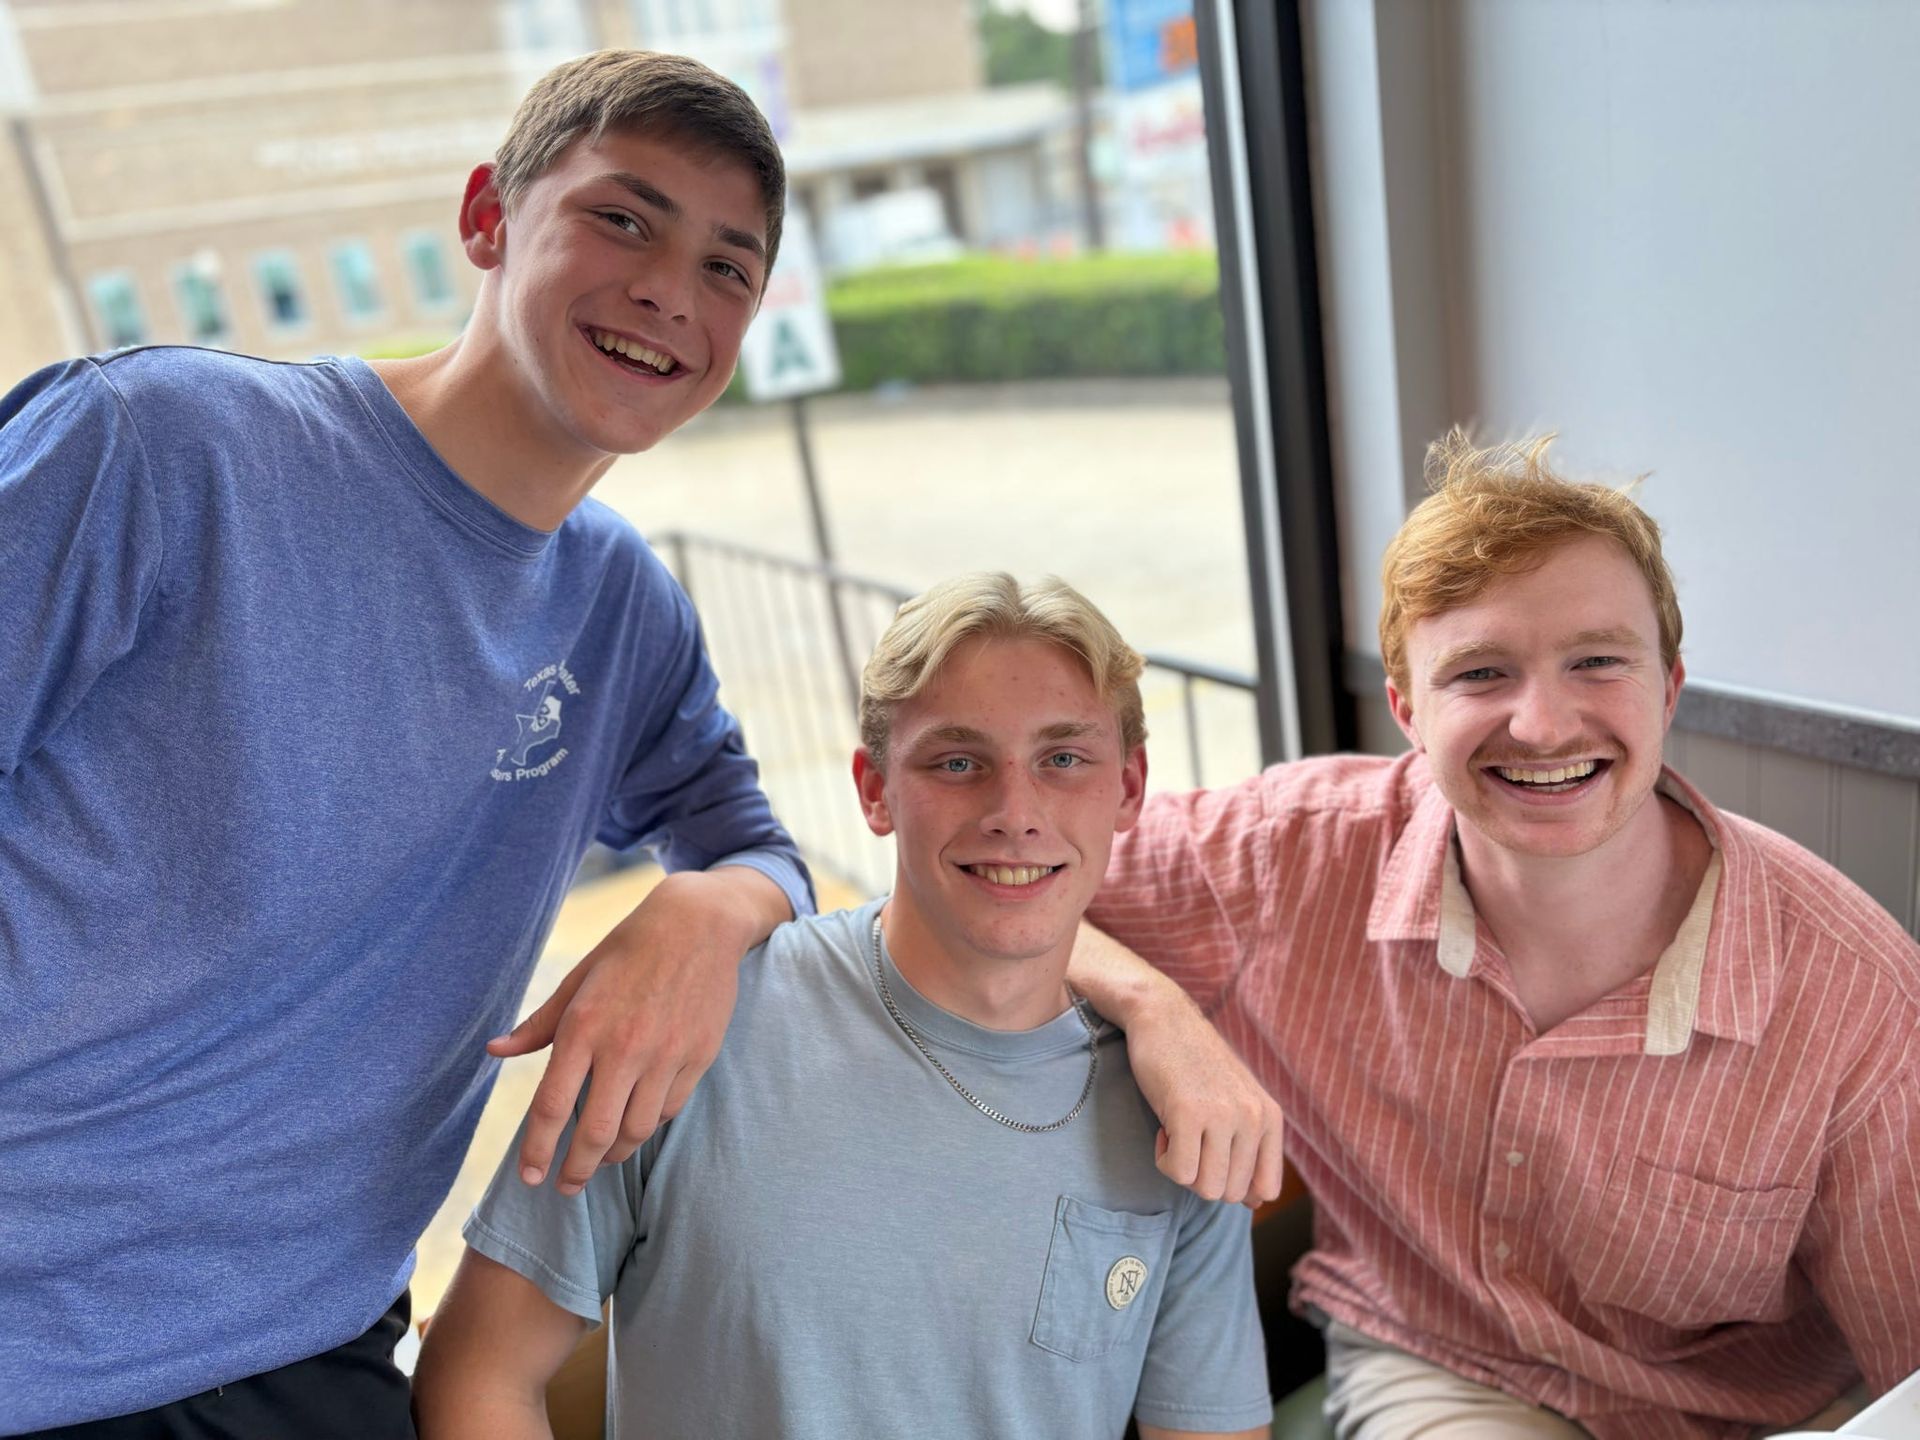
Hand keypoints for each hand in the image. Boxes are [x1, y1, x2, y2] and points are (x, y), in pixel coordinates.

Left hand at [487, 866, 786, 1193]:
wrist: (700, 924)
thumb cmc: (630, 949)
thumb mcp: (578, 979)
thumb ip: (539, 1024)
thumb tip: (495, 1050)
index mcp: (585, 1027)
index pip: (552, 1106)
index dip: (536, 1150)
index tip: (528, 1177)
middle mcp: (624, 1047)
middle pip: (594, 1132)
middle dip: (576, 1170)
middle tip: (565, 1186)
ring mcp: (665, 1055)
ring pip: (636, 1130)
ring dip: (613, 1155)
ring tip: (599, 1161)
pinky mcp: (697, 1057)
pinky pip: (668, 1109)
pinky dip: (647, 1126)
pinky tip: (635, 1125)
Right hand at [1130, 992, 1284, 1206]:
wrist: (1163, 1017)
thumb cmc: (1194, 1063)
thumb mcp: (1234, 1103)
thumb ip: (1248, 1149)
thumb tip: (1253, 1204)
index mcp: (1270, 1117)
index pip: (1266, 1190)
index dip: (1233, 1186)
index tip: (1212, 1156)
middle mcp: (1253, 1117)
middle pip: (1230, 1194)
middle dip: (1203, 1176)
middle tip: (1189, 1141)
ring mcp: (1222, 1114)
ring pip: (1207, 1188)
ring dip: (1183, 1170)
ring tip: (1178, 1134)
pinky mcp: (1188, 1112)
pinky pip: (1179, 1172)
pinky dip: (1164, 1160)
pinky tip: (1164, 1129)